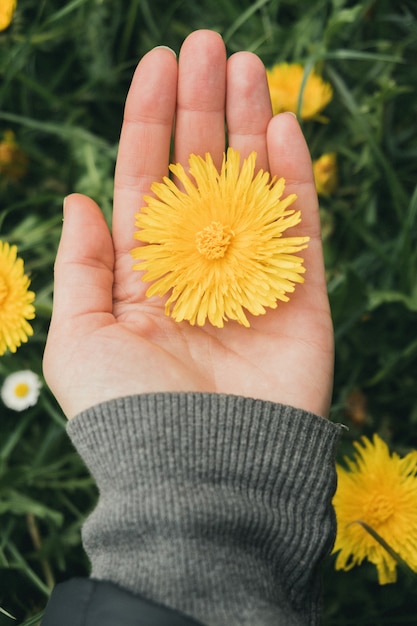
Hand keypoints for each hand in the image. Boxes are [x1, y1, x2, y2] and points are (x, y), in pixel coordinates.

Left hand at [43, 30, 333, 418]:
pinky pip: (298, 228)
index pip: (147, 182)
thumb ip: (82, 267)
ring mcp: (250, 279)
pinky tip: (281, 127)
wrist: (200, 476)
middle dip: (202, 109)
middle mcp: (197, 267)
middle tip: (209, 44)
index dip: (149, 122)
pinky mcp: (298, 299)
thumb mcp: (80, 339)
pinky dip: (291, 178)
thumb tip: (76, 197)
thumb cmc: (129, 414)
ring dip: (248, 126)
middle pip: (201, 172)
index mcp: (144, 273)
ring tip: (247, 65)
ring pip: (251, 187)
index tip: (158, 63)